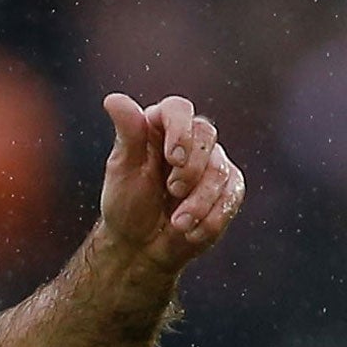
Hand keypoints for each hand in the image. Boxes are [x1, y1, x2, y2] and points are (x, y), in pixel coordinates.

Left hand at [98, 92, 245, 273]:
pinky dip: (212, 218)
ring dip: (199, 201)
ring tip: (178, 223)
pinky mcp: (227, 188)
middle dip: (191, 169)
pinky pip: (232, 195)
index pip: (178, 109)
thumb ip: (127, 134)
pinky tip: (192, 231)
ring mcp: (212, 163)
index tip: (173, 158)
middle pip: (206, 134)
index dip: (180, 130)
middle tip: (172, 191)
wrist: (141, 246)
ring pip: (220, 170)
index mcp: (161, 126)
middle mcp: (191, 140)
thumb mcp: (122, 170)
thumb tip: (114, 99)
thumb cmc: (127, 204)